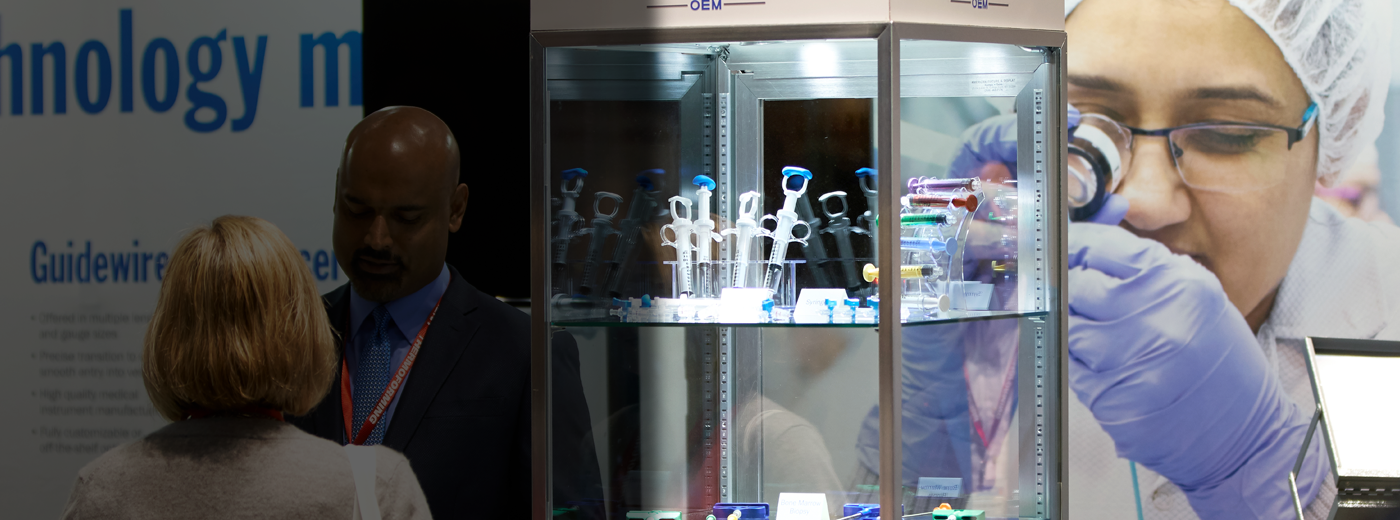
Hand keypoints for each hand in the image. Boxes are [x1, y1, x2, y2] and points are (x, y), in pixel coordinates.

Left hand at [1068, 223, 1324, 517]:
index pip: (1102, 247)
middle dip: (1069, 287)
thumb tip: (1094, 248)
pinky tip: (1108, 368)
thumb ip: (1149, 270)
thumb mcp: (1201, 300)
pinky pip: (1072, 368)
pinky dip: (1080, 364)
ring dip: (1074, 328)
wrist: (1245, 434)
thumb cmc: (1222, 367)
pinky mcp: (1111, 397)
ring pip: (1068, 327)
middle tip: (1077, 295)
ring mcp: (1129, 359)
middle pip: (1076, 285)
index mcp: (1178, 285)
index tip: (1068, 250)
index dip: (1077, 247)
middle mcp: (1153, 317)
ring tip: (1101, 337)